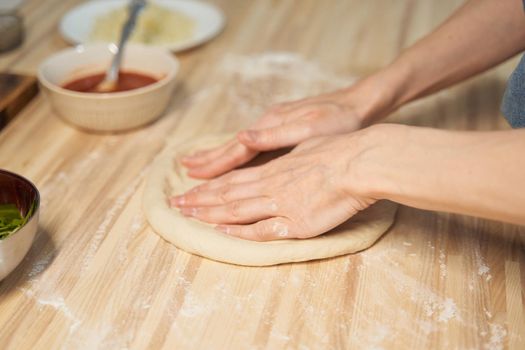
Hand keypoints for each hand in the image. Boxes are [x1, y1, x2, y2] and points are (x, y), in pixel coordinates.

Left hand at [171, 131, 379, 240]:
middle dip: (198, 200)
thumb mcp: (301, 139)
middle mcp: (270, 185)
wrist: (359, 162)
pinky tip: (222, 233)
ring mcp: (281, 204)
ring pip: (236, 211)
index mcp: (272, 168)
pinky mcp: (295, 223)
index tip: (189, 190)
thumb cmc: (336, 148)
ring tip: (187, 217)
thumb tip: (248, 138)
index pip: (232, 178)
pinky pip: (262, 230)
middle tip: (175, 205)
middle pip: (227, 194)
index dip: (208, 185)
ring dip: (209, 214)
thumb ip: (274, 145)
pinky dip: (240, 232)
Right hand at [181, 88, 373, 178]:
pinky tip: (232, 156)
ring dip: (216, 156)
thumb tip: (241, 136)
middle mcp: (267, 125)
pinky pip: (250, 145)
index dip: (214, 164)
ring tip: (195, 163)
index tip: (192, 174)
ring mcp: (273, 126)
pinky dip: (235, 153)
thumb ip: (275, 135)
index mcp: (271, 128)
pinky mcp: (282, 128)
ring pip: (238, 146)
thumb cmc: (339, 122)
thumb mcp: (310, 130)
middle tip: (183, 170)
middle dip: (207, 161)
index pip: (235, 150)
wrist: (359, 104)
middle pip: (231, 147)